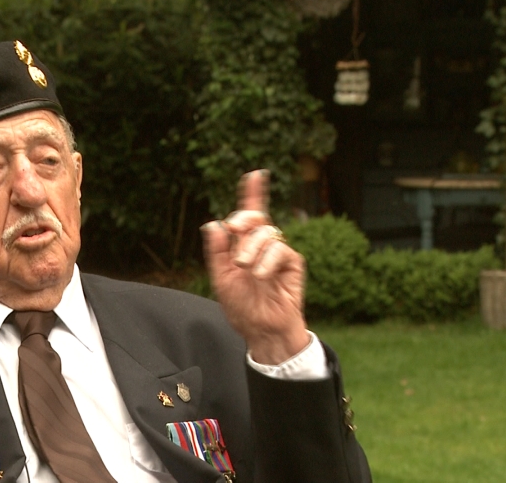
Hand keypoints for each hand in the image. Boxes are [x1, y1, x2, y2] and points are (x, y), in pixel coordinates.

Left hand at [201, 170, 309, 364]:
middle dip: (243, 219)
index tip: (254, 175)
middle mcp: (262, 246)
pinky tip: (261, 275)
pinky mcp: (292, 263)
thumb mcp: (221, 279)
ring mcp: (278, 253)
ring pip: (266, 233)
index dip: (252, 193)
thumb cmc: (242, 307)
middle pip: (256, 217)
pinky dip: (267, 260)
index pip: (248, 216)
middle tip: (234, 233)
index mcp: (243, 246)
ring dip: (251, 249)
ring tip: (246, 269)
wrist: (261, 330)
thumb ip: (217, 252)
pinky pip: (280, 250)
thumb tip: (214, 224)